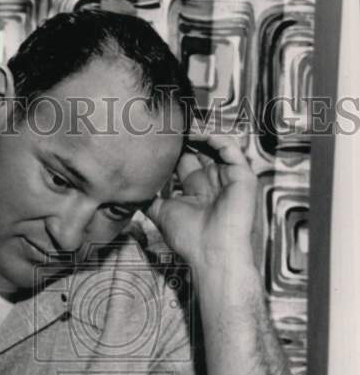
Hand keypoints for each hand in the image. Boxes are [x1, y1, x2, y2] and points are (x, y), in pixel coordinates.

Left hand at [146, 133, 257, 276]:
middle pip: (200, 148)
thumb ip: (150, 200)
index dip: (173, 147)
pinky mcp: (242, 176)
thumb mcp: (162, 213)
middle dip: (185, 135)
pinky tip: (200, 133)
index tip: (156, 135)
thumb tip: (132, 193)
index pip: (185, 159)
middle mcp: (212, 180)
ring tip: (183, 123)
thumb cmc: (190, 239)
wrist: (212, 253)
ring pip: (215, 145)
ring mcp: (228, 177)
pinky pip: (231, 149)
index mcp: (196, 188)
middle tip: (169, 122)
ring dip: (200, 132)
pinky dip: (217, 138)